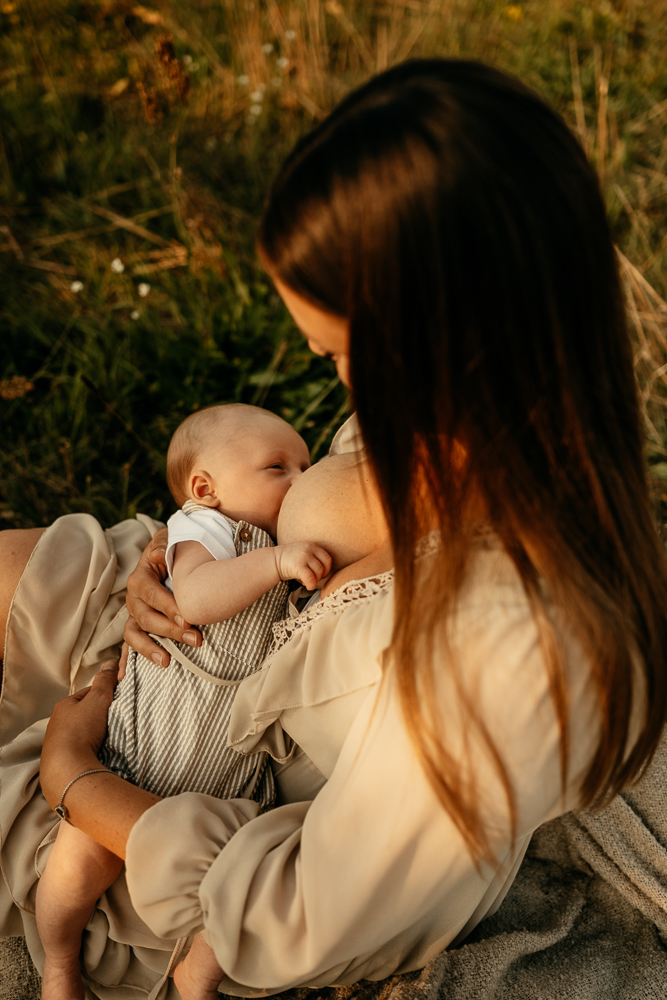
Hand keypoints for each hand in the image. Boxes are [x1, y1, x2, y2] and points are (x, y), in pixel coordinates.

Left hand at [40, 661, 118, 810]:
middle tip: (118, 719)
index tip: (118, 699)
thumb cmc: (81, 730)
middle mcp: (58, 723)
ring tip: (111, 737)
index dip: (105, 694)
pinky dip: (92, 749)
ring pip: (84, 733)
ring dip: (96, 734)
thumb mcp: (98, 699)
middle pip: (86, 714)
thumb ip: (105, 681)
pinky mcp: (64, 761)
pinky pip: (82, 749)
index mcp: (64, 706)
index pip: (88, 694)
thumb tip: (111, 663)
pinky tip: (101, 752)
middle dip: (101, 716)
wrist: (69, 769)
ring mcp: (59, 743)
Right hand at [124, 528, 200, 667]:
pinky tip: (124, 678)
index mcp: (140, 578)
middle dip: (170, 630)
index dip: (167, 606)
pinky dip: (125, 661)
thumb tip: (157, 554)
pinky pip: (128, 645)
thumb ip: (165, 544)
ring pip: (134, 633)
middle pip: (146, 618)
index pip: (151, 594)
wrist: (167, 556)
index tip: (187, 618)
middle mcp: (133, 598)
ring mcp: (133, 614)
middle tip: (196, 639)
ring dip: (149, 649)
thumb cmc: (172, 550)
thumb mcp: (170, 541)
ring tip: (166, 661)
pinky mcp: (137, 626)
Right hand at [274, 542, 331, 589]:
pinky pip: (311, 578)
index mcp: (312, 546)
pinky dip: (311, 585)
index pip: (327, 559)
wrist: (272, 560)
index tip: (318, 575)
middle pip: (324, 566)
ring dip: (314, 580)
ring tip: (306, 581)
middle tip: (312, 579)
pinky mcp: (298, 565)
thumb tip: (326, 572)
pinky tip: (306, 586)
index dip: (326, 569)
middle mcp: (309, 549)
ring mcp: (304, 556)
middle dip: (320, 576)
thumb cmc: (289, 560)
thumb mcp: (303, 553)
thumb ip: (314, 558)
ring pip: (318, 573)